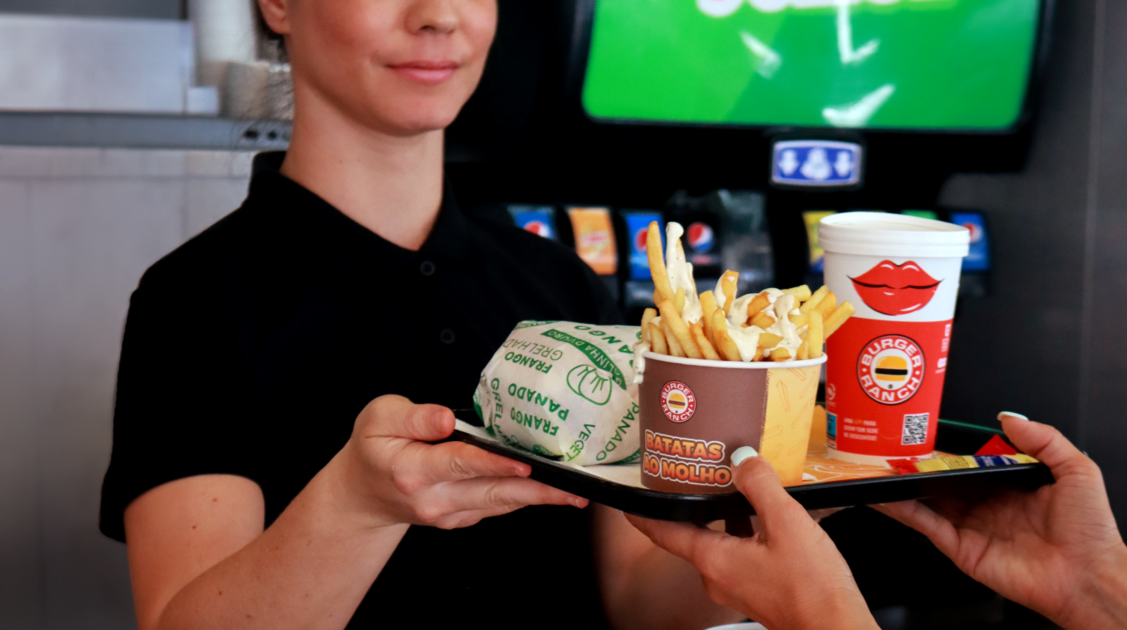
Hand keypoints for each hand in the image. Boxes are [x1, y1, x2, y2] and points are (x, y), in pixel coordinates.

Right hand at [337, 395, 586, 529]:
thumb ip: (415, 417)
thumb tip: (447, 418)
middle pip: (492, 494)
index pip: (460, 464)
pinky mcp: (460, 519)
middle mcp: (434, 499)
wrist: (363, 494)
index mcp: (412, 469)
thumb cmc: (373, 447)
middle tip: (574, 489)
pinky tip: (551, 489)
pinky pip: (496, 507)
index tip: (525, 465)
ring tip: (577, 492)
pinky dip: (524, 498)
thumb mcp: (379, 418)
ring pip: (500, 504)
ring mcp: (449, 514)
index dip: (494, 464)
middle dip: (537, 492)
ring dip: (540, 499)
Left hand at [626, 449, 877, 629]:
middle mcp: (718, 576)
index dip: (645, 515)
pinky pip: (741, 554)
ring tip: (741, 489)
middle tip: (698, 475)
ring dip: (728, 516)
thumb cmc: (812, 589)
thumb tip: (742, 460)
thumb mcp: (787, 523)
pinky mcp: (757, 591)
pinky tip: (771, 519)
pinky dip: (748, 533)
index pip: (665, 533)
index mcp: (714, 560)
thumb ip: (761, 486)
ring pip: (722, 542)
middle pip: (695, 532)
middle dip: (696, 503)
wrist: (836, 627)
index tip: (630, 501)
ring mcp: (737, 586)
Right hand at [875, 413, 1126, 629]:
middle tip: (893, 445)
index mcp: (1010, 485)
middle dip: (917, 463)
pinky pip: (925, 525)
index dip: (948, 446)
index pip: (970, 460)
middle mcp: (987, 505)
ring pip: (926, 500)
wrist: (1089, 576)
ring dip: (901, 485)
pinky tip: (886, 496)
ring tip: (878, 467)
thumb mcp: (1076, 469)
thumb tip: (1009, 417)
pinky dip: (902, 511)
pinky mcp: (961, 548)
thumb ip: (1043, 438)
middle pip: (941, 479)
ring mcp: (971, 527)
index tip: (928, 431)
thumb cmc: (1090, 532)